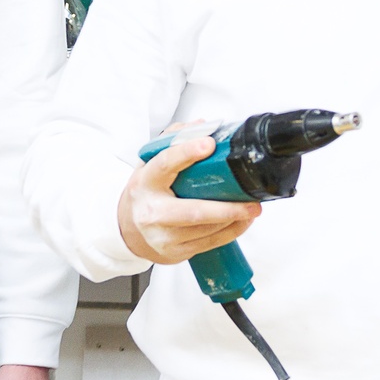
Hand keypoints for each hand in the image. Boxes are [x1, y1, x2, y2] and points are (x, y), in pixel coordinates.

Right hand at [117, 132, 258, 263]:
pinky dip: (231, 232)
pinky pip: (209, 243)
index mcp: (146, 183)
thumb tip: (202, 127)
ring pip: (206, 230)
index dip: (186, 153)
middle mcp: (152, 212)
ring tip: (251, 209)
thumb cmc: (146, 194)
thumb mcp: (150, 164)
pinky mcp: (175, 252)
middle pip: (193, 211)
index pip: (164, 165)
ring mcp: (163, 236)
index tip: (209, 144)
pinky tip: (242, 222)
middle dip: (226, 208)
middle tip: (250, 201)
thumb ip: (173, 141)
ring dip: (234, 220)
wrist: (128, 230)